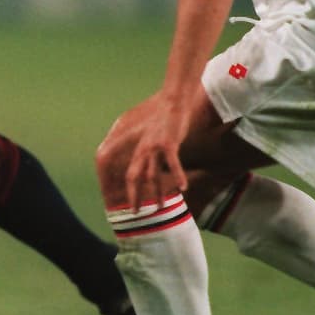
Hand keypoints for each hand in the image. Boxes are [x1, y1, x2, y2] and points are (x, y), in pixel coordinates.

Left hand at [96, 92, 190, 208]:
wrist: (172, 101)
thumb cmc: (165, 119)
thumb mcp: (154, 137)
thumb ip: (152, 151)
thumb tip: (156, 164)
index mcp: (140, 149)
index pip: (131, 174)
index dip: (130, 191)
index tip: (133, 205)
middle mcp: (144, 150)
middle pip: (135, 178)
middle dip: (134, 197)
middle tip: (136, 213)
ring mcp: (155, 147)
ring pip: (154, 175)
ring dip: (158, 194)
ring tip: (162, 208)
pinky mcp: (169, 143)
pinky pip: (173, 164)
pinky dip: (178, 177)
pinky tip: (183, 189)